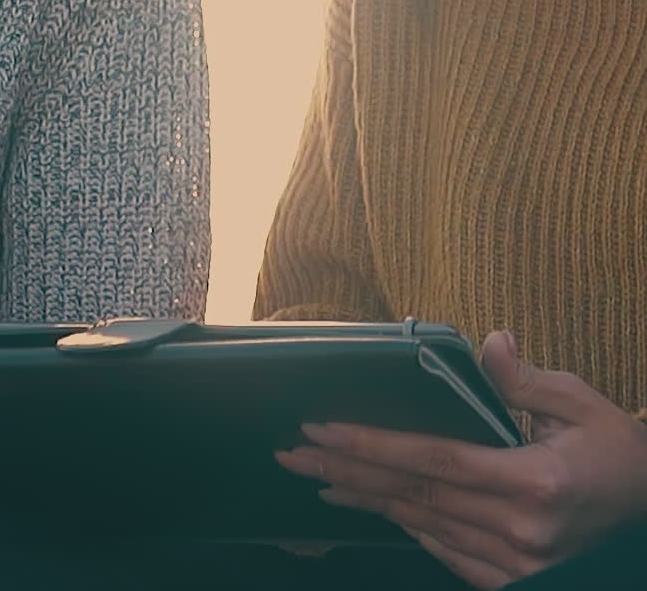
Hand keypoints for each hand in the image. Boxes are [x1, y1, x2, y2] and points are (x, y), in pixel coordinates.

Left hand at [276, 330, 646, 587]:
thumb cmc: (613, 448)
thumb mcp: (579, 400)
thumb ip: (525, 379)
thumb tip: (490, 342)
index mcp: (534, 480)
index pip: (434, 459)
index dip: (373, 443)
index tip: (324, 428)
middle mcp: (520, 528)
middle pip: (415, 494)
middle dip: (348, 469)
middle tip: (296, 451)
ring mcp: (516, 563)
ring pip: (422, 525)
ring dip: (366, 499)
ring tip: (319, 477)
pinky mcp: (513, 579)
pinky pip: (445, 552)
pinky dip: (406, 526)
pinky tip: (374, 505)